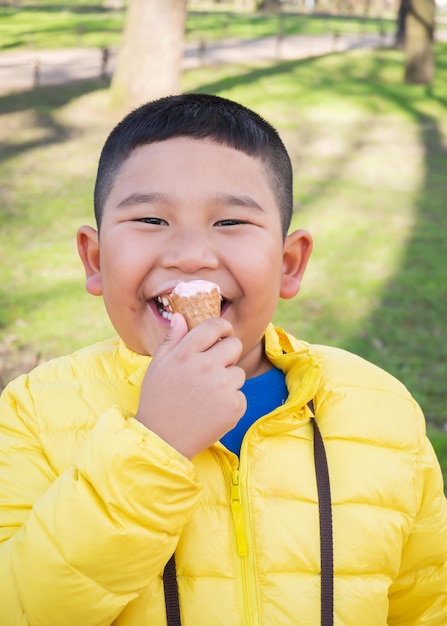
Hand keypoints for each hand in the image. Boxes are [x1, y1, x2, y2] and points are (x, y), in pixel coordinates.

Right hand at [135, 313, 245, 458]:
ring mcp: (222, 387)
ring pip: (238, 372)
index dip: (223, 328)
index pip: (214, 326)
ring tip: (207, 395)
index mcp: (186, 353)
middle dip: (228, 354)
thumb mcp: (157, 366)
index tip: (223, 334)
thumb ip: (172, 340)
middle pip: (234, 345)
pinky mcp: (234, 406)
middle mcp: (206, 366)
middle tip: (215, 368)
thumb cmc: (157, 401)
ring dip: (228, 381)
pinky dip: (231, 403)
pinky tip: (212, 411)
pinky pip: (241, 395)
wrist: (163, 440)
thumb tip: (180, 317)